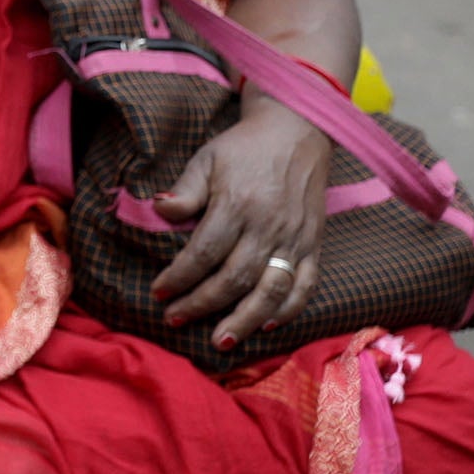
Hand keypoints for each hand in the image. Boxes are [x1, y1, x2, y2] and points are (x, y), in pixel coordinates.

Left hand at [154, 101, 332, 347]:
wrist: (296, 133)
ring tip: (221, 340)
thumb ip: (185, 191)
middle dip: (204, 304)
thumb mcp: (206, 159)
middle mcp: (269, 227)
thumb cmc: (243, 149)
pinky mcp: (315, 245)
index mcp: (237, 205)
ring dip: (246, 319)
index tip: (159, 293)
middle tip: (176, 320)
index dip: (180, 277)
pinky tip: (267, 325)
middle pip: (235, 278)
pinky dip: (289, 309)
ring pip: (272, 290)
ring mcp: (296, 239)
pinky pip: (306, 285)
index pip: (204, 252)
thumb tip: (158, 211)